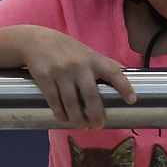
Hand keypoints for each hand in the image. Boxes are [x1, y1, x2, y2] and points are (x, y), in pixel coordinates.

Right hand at [19, 27, 135, 128]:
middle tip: (98, 126)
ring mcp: (61, 71)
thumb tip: (127, 74)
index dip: (124, 87)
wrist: (35, 41)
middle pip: (91, 96)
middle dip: (96, 115)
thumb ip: (106, 64)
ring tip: (82, 126)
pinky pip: (54, 101)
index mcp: (93, 60)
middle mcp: (79, 65)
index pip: (113, 73)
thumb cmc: (68, 50)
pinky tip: (64, 119)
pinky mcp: (44, 77)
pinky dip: (60, 114)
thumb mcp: (88, 53)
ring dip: (77, 119)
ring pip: (71, 102)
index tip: (132, 100)